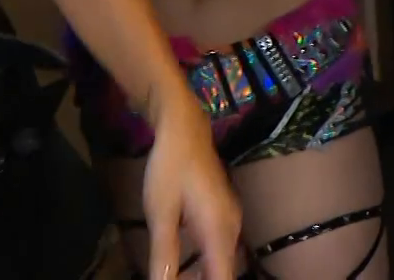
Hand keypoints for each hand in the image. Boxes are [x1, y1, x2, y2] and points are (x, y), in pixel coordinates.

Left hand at [141, 105, 242, 279]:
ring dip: (205, 276)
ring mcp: (231, 219)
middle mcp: (232, 228)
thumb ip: (164, 254)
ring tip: (179, 278)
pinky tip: (189, 268)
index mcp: (219, 230)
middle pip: (225, 272)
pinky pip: (220, 247)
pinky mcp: (225, 213)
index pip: (223, 278)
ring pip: (223, 260)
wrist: (184, 128)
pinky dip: (206, 262)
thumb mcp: (161, 213)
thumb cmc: (170, 169)